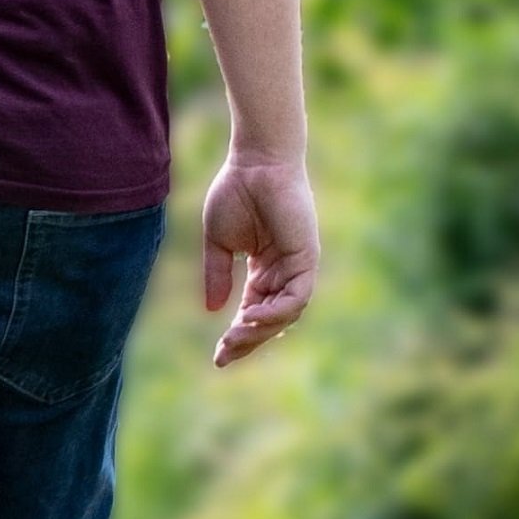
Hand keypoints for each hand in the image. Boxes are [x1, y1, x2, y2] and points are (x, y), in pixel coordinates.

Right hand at [200, 153, 320, 367]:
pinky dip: (276, 312)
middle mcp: (284, 272)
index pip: (254, 312)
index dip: (237, 335)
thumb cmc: (236, 192)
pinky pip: (297, 297)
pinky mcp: (306, 257)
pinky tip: (250, 316)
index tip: (218, 356)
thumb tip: (212, 310)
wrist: (255, 162)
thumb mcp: (219, 242)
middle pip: (271, 320)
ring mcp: (297, 266)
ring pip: (286, 314)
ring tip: (233, 337)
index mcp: (264, 270)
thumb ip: (217, 275)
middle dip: (248, 341)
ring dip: (260, 330)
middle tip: (223, 355)